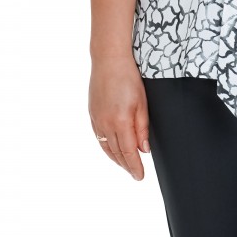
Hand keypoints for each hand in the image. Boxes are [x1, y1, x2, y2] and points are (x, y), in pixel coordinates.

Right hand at [88, 54, 150, 178]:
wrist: (109, 60)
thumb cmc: (128, 78)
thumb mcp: (142, 103)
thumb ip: (142, 128)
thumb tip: (143, 149)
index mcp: (120, 121)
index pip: (129, 152)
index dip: (135, 166)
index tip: (140, 176)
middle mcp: (106, 124)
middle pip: (116, 153)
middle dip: (126, 166)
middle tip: (135, 174)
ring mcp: (97, 119)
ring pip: (106, 147)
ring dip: (116, 159)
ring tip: (125, 166)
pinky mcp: (92, 114)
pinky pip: (99, 137)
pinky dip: (107, 147)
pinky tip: (112, 150)